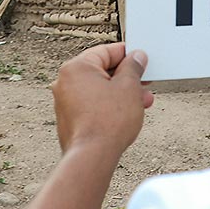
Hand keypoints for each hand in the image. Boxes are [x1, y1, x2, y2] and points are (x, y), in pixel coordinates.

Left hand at [51, 43, 152, 158]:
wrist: (91, 156)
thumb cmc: (107, 122)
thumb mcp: (129, 87)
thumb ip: (133, 67)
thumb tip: (136, 58)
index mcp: (77, 67)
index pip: (107, 51)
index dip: (129, 55)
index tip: (142, 60)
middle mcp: (66, 81)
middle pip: (102, 71)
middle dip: (127, 78)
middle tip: (144, 83)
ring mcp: (65, 101)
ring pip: (99, 89)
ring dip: (121, 94)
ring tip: (141, 103)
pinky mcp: (69, 118)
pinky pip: (92, 104)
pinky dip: (108, 106)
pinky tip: (126, 114)